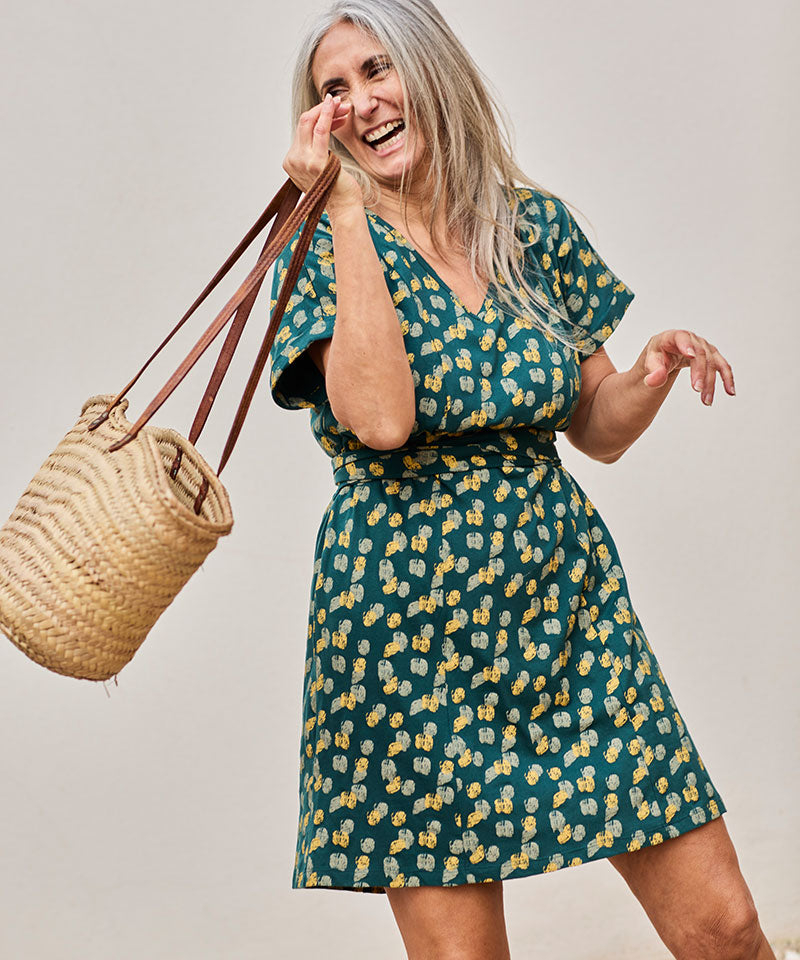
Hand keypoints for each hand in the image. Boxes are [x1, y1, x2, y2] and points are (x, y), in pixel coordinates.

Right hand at [282, 93, 362, 212]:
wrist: (344, 207)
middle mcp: (293, 160)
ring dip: (327, 110)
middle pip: (304, 123)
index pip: (302, 130)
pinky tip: (334, 105)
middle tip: (340, 103)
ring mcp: (303, 162)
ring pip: (310, 123)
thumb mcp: (320, 165)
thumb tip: (322, 124)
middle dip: (322, 109)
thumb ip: (315, 149)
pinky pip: (320, 131)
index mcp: (291, 162)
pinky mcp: (316, 162)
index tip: (334, 110)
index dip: (318, 116)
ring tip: (343, 105)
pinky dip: (327, 115)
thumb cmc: (336, 187)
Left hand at [638, 328, 734, 404]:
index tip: (691, 355)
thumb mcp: (650, 363)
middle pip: (700, 354)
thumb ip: (653, 372)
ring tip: (706, 400)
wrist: (665, 354)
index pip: (681, 338)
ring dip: (711, 382)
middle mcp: (691, 339)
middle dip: (700, 372)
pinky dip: (727, 378)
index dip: (686, 345)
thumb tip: (654, 381)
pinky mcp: (711, 355)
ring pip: (712, 362)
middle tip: (697, 390)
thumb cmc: (657, 357)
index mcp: (673, 337)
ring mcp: (703, 346)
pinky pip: (721, 366)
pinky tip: (730, 391)